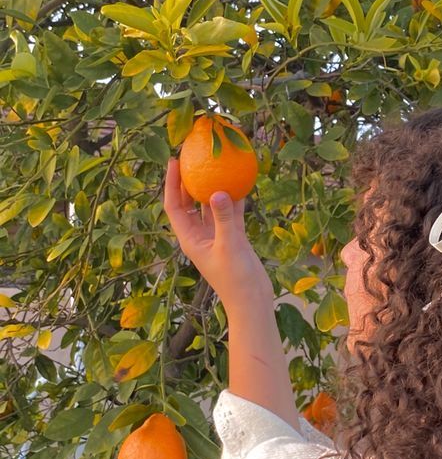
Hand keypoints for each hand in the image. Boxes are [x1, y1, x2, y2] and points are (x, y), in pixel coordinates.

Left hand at [162, 157, 273, 311]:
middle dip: (188, 181)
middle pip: (188, 203)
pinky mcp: (232, 238)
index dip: (172, 184)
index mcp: (190, 238)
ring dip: (211, 188)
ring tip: (214, 165)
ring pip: (209, 206)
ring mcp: (216, 236)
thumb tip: (217, 191)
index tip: (174, 161)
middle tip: (192, 158)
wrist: (252, 300)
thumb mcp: (229, 246)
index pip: (174, 206)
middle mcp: (199, 235)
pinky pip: (230, 213)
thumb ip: (224, 218)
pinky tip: (240, 183)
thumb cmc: (235, 279)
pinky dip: (233, 200)